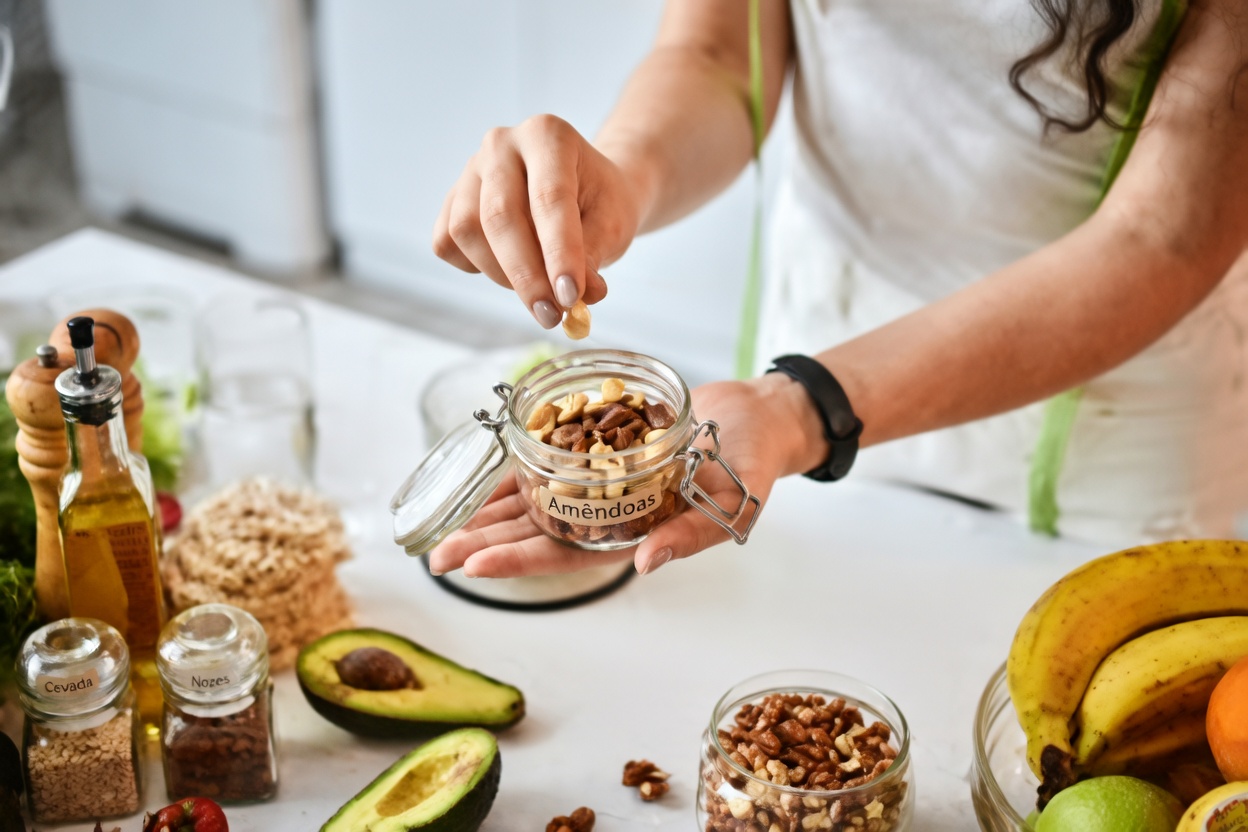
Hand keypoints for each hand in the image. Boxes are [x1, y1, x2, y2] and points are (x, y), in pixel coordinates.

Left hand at [428, 376, 811, 577]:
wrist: (757, 417)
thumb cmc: (752, 464)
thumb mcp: (734, 504)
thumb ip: (693, 535)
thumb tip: (648, 562)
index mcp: (635, 536)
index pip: (566, 557)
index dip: (518, 562)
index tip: (474, 565)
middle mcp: (609, 515)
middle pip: (536, 534)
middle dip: (486, 543)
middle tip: (436, 554)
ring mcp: (600, 484)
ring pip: (533, 502)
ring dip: (489, 512)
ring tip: (441, 523)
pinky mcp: (598, 449)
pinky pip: (549, 460)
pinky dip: (516, 465)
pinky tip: (482, 471)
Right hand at [432, 114, 648, 328]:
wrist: (586, 187)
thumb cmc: (601, 202)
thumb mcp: (613, 224)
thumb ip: (594, 256)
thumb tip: (580, 297)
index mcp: (547, 135)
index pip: (549, 198)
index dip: (559, 254)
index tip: (571, 298)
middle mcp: (502, 144)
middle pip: (499, 216)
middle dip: (526, 275)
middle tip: (552, 315)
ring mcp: (471, 169)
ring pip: (466, 231)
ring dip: (501, 274)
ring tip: (538, 290)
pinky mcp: (451, 199)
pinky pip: (447, 242)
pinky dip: (475, 267)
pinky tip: (507, 268)